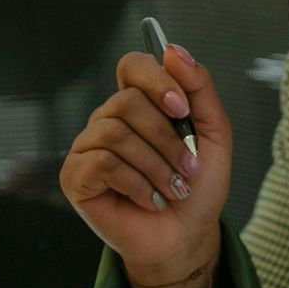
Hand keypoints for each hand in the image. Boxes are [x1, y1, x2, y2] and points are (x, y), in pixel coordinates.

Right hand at [60, 43, 232, 287]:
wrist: (186, 237)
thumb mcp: (213, 133)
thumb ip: (199, 88)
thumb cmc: (196, 186)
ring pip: (115, 132)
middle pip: (127, 101)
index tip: (182, 109)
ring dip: (155, 164)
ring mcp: (87, 148)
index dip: (157, 80)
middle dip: (166, 137)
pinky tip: (149, 199)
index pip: (133, 66)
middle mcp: (107, 120)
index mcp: (138, 104)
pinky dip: (136, 183)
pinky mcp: (76, 177)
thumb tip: (173, 50)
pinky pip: (102, 163)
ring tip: (173, 188)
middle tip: (189, 167)